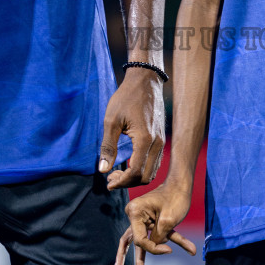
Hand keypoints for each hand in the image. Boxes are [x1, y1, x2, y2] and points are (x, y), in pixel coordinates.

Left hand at [98, 67, 165, 190]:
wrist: (145, 81)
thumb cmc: (126, 98)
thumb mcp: (111, 120)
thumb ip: (108, 147)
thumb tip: (103, 170)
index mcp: (144, 139)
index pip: (135, 172)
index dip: (121, 182)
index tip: (108, 182)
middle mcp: (157, 143)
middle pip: (145, 177)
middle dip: (127, 182)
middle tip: (111, 177)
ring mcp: (161, 142)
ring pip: (152, 172)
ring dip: (135, 177)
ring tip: (118, 172)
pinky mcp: (161, 139)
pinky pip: (155, 163)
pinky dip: (142, 170)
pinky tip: (129, 164)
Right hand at [114, 182, 196, 264]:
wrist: (182, 181)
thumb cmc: (175, 197)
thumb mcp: (168, 220)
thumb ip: (159, 237)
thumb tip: (157, 246)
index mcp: (135, 213)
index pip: (139, 240)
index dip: (153, 249)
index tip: (168, 250)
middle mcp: (136, 216)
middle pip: (132, 242)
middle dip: (136, 262)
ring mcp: (144, 219)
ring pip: (143, 242)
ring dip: (145, 259)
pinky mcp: (156, 221)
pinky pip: (162, 235)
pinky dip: (177, 241)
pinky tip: (191, 249)